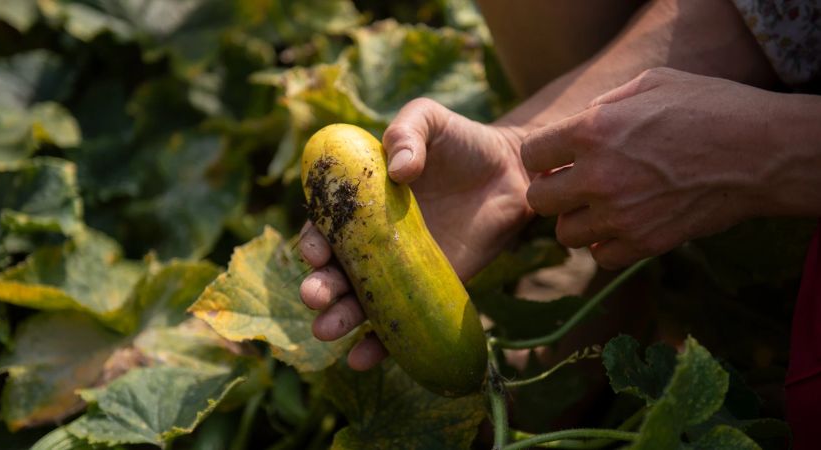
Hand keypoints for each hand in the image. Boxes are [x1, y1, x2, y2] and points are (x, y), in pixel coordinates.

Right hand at [299, 98, 533, 369]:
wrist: (512, 171)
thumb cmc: (461, 141)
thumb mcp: (429, 120)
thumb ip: (408, 132)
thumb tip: (399, 171)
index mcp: (360, 203)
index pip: (325, 227)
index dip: (314, 241)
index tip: (316, 251)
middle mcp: (373, 242)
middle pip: (335, 272)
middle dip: (319, 287)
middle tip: (316, 297)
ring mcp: (400, 272)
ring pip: (360, 302)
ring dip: (339, 319)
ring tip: (328, 331)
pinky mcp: (431, 292)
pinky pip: (400, 323)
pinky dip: (380, 345)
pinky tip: (362, 357)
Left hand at [522, 68, 776, 268]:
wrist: (763, 152)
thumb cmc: (711, 108)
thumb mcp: (652, 84)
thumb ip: (605, 103)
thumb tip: (580, 120)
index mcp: (592, 130)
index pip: (531, 155)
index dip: (542, 156)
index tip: (558, 157)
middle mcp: (598, 176)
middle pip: (538, 200)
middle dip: (551, 191)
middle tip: (575, 184)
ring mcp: (620, 215)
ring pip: (564, 233)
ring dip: (576, 220)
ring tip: (600, 207)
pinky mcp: (645, 243)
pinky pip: (600, 256)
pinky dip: (606, 245)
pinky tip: (622, 226)